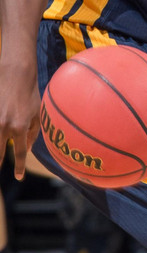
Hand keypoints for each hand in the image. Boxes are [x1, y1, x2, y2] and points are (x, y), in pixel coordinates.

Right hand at [0, 64, 41, 178]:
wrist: (15, 74)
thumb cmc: (30, 94)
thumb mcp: (37, 114)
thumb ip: (33, 134)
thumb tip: (27, 150)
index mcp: (19, 127)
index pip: (19, 153)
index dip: (19, 167)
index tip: (19, 177)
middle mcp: (3, 126)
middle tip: (1, 172)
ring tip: (1, 157)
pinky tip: (2, 138)